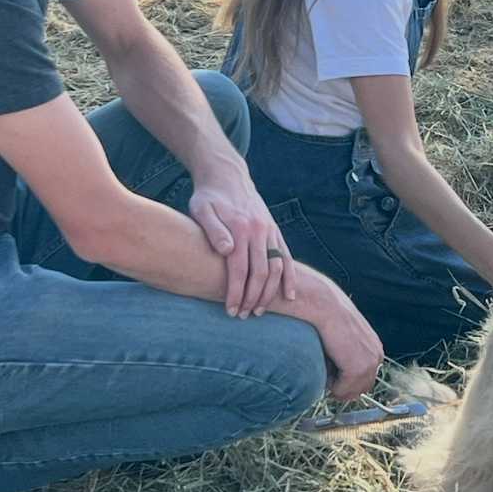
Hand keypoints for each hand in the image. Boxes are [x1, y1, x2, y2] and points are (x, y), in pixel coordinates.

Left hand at [189, 168, 295, 318]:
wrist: (227, 175)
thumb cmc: (208, 197)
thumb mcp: (202, 210)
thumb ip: (213, 231)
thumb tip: (226, 251)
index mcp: (240, 228)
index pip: (240, 269)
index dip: (236, 293)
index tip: (231, 311)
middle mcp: (259, 230)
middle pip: (260, 272)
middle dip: (253, 298)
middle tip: (243, 316)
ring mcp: (269, 230)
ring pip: (277, 267)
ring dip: (270, 292)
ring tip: (260, 310)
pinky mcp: (275, 230)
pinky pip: (287, 256)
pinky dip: (290, 277)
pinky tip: (289, 296)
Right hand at [308, 272, 384, 400]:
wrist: (325, 306)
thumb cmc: (330, 318)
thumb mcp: (346, 337)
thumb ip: (349, 354)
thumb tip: (339, 375)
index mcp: (375, 349)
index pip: (365, 380)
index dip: (346, 380)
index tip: (333, 368)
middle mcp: (377, 357)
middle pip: (360, 389)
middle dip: (343, 386)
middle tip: (329, 369)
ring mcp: (369, 364)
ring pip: (351, 392)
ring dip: (336, 385)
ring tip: (328, 362)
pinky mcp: (358, 369)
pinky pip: (342, 391)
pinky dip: (331, 385)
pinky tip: (327, 362)